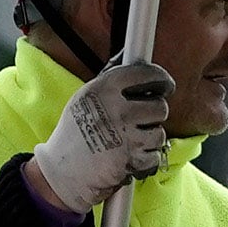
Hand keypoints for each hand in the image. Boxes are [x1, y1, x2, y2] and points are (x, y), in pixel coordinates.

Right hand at [28, 59, 173, 214]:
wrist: (61, 173)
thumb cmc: (74, 134)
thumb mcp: (84, 98)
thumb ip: (109, 77)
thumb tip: (127, 53)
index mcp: (103, 89)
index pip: (145, 74)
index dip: (161, 79)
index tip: (166, 85)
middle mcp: (115, 110)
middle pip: (160, 106)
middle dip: (154, 115)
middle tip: (140, 120)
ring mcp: (124, 136)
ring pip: (160, 133)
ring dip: (150, 140)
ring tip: (129, 142)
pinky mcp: (131, 161)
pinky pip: (155, 156)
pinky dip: (146, 161)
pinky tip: (129, 158)